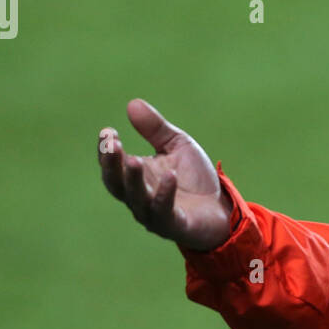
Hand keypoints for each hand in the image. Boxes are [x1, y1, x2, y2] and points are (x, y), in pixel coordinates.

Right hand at [98, 99, 232, 251]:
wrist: (221, 207)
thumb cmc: (193, 178)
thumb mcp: (176, 145)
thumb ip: (156, 128)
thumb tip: (133, 103)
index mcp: (136, 177)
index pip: (112, 166)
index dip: (106, 151)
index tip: (107, 132)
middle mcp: (139, 197)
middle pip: (116, 184)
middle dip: (112, 165)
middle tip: (112, 145)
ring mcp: (155, 213)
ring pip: (137, 199)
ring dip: (133, 180)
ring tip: (133, 160)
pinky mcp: (174, 225)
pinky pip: (164, 212)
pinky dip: (165, 195)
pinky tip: (169, 176)